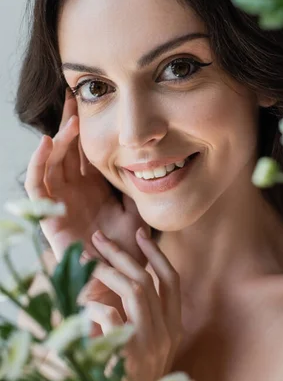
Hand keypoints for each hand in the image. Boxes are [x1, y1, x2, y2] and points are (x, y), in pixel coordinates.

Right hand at [24, 87, 148, 266]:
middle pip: (67, 150)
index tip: (94, 101)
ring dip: (58, 140)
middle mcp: (75, 192)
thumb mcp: (137, 211)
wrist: (116, 284)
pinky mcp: (48, 216)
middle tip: (76, 96)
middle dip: (69, 124)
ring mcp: (60, 202)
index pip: (86, 151)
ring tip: (70, 121)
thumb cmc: (127, 252)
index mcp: (94, 189)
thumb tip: (149, 158)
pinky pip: (36, 185)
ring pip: (51, 163)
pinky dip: (38, 162)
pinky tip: (47, 142)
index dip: (87, 128)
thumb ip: (137, 187)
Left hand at [80, 227, 182, 380]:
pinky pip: (111, 315)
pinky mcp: (131, 353)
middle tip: (100, 239)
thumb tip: (125, 280)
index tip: (140, 234)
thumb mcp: (149, 344)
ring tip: (88, 262)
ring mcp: (151, 342)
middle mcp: (167, 331)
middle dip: (123, 254)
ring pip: (135, 290)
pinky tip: (83, 305)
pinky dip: (94, 305)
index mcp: (174, 326)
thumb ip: (144, 316)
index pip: (172, 280)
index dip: (157, 254)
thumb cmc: (133, 379)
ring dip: (109, 271)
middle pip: (149, 279)